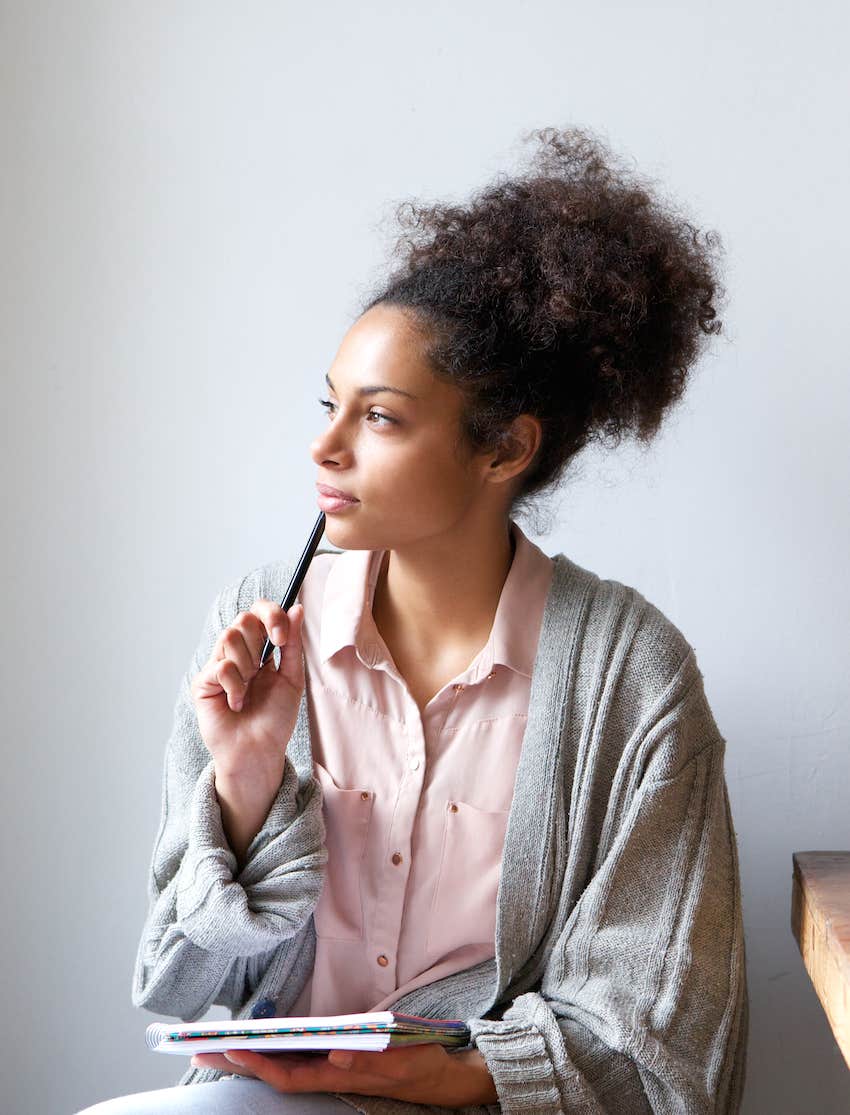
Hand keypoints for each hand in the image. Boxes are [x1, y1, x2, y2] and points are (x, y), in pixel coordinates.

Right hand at [190, 599, 304, 791]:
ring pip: (229, 636)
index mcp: (259, 648)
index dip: (270, 614)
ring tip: (250, 688)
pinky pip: (221, 666)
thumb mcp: (292, 677)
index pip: (258, 612)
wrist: (259, 751)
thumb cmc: (275, 718)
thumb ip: (293, 644)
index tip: (281, 637)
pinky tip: (237, 703)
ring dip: (248, 665)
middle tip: (264, 667)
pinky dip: (235, 686)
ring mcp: (217, 665)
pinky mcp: (203, 682)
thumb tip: (296, 608)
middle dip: (259, 641)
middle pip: (243, 618)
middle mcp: (236, 653)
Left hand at [190, 1044, 497, 1106]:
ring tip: (216, 1043)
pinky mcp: (336, 1060)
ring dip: (249, 1056)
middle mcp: (328, 1074)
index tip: (231, 1048)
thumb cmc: (418, 1063)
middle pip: (275, 1071)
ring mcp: (330, 1069)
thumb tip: (335, 1053)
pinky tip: (256, 1042)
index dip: (259, 1064)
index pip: (289, 1075)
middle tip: (200, 1047)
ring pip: (282, 1066)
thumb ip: (369, 1059)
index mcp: (339, 1075)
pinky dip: (272, 1051)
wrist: (440, 1075)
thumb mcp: (401, 1059)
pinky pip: (296, 1059)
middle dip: (238, 1061)